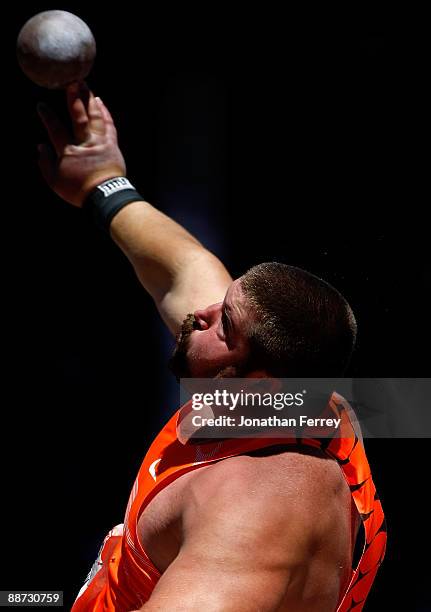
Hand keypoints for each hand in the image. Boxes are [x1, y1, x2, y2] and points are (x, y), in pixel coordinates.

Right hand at [37, 82, 125, 206]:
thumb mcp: (55, 182)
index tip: (41, 105)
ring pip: (95, 118)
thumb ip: (46, 163)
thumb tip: (40, 147)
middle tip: (71, 82)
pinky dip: (105, 113)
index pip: (55, 129)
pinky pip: (109, 126)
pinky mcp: (113, 146)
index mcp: (69, 152)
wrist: (105, 196)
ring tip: (86, 86)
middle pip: (78, 117)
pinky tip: (100, 103)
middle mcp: (85, 143)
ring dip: (90, 100)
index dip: (47, 116)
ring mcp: (100, 143)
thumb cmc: (79, 191)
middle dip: (74, 98)